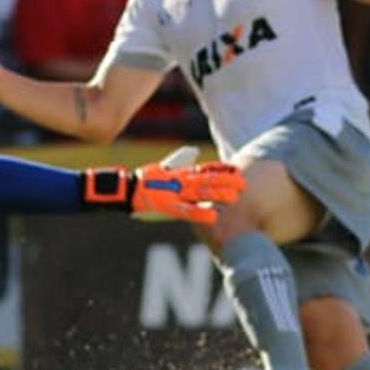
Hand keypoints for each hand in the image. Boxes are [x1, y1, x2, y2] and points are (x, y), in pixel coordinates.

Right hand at [84, 151, 244, 224]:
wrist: (126, 190)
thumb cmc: (145, 181)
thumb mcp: (164, 167)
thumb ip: (180, 161)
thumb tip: (194, 153)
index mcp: (181, 173)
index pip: (206, 169)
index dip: (222, 170)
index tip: (237, 170)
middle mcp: (180, 181)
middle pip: (208, 180)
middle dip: (226, 182)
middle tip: (244, 184)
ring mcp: (175, 193)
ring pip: (201, 193)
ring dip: (219, 195)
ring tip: (235, 197)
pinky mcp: (167, 206)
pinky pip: (186, 211)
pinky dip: (199, 213)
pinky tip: (213, 216)